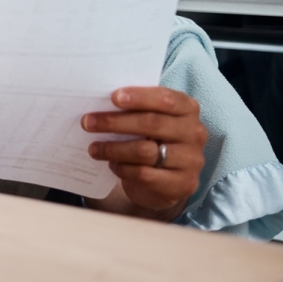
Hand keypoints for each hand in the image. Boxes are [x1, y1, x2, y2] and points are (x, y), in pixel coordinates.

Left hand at [82, 86, 207, 216]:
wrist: (165, 180)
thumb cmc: (152, 140)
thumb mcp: (150, 120)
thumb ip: (136, 110)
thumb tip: (100, 102)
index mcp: (188, 109)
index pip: (166, 99)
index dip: (140, 97)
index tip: (113, 97)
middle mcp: (195, 133)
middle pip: (151, 123)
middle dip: (115, 122)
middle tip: (87, 122)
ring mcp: (192, 160)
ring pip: (145, 151)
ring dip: (113, 148)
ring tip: (93, 148)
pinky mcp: (183, 184)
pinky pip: (145, 174)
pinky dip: (123, 168)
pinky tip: (112, 165)